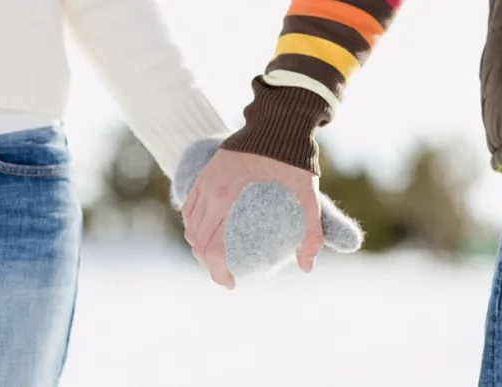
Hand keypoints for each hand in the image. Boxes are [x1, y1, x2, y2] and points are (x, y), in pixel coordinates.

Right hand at [181, 148, 323, 289]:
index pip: (211, 248)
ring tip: (219, 256)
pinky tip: (210, 232)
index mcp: (228, 199)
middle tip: (227, 273)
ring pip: (189, 224)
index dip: (217, 273)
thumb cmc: (295, 157)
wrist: (280, 120)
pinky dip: (194, 225)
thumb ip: (312, 232)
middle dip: (207, 264)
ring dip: (199, 246)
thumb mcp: (309, 196)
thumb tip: (307, 267)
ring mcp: (205, 180)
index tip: (232, 284)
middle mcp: (210, 191)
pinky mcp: (205, 171)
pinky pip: (191, 205)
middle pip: (196, 241)